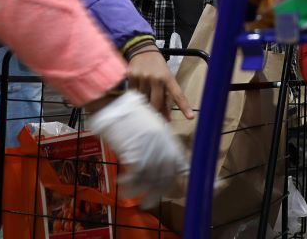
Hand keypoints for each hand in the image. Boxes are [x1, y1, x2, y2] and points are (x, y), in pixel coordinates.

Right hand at [88, 91, 187, 207]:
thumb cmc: (130, 115)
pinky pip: (134, 176)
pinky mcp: (134, 153)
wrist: (116, 104)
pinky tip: (122, 187)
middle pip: (166, 176)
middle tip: (149, 202)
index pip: (183, 164)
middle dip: (159, 192)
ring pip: (151, 180)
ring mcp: (149, 150)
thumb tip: (163, 165)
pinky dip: (128, 185)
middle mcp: (162, 146)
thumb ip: (160, 145)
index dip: (186, 179)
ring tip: (136, 200)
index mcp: (168, 140)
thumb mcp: (152, 127)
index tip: (190, 190)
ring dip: (142, 193)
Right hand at [127, 48, 192, 120]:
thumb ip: (167, 97)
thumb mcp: (166, 77)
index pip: (177, 94)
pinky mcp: (131, 77)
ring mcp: (142, 77)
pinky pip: (133, 94)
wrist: (142, 49)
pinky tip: (137, 91)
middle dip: (156, 112)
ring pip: (143, 100)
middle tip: (155, 116)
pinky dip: (136, 97)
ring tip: (145, 95)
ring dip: (145, 103)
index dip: (184, 106)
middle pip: (156, 103)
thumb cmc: (157, 66)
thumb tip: (166, 118)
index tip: (190, 117)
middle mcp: (155, 77)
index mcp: (168, 77)